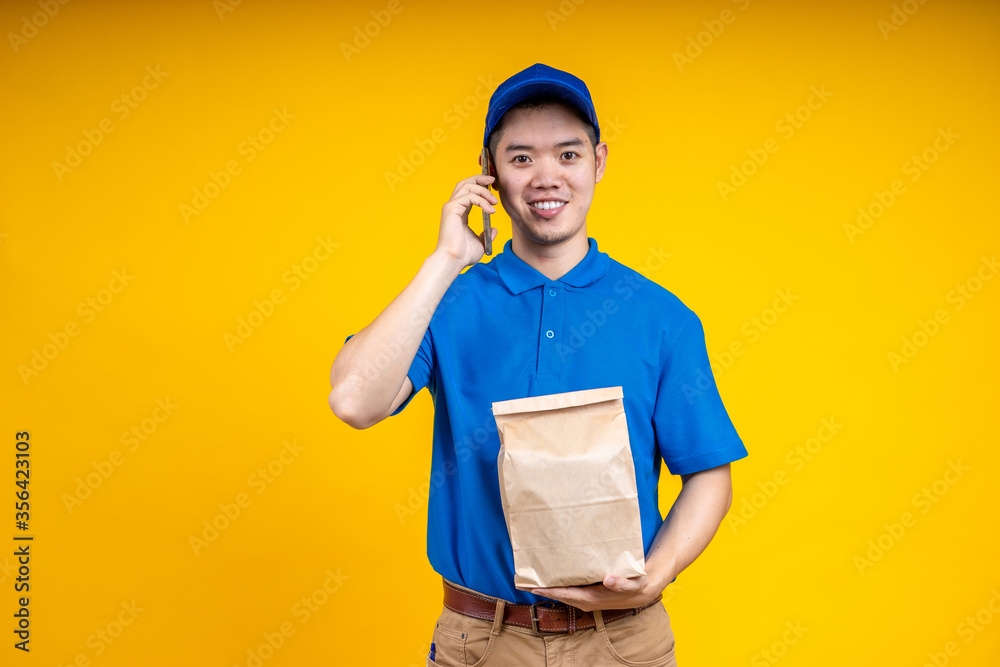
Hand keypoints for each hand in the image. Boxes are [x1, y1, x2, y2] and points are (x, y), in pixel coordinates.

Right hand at [434, 174, 497, 268]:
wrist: (453, 260)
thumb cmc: (463, 254)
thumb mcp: (480, 243)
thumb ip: (487, 234)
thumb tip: (495, 230)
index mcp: (459, 212)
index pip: (468, 192)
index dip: (480, 186)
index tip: (493, 186)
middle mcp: (453, 207)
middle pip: (465, 183)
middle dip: (480, 178)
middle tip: (493, 179)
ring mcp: (451, 206)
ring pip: (467, 186)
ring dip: (484, 191)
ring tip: (494, 201)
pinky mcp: (451, 209)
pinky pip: (469, 197)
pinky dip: (482, 201)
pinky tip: (490, 211)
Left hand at [531, 574, 660, 611]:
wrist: (642, 590)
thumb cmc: (636, 585)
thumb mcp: (633, 583)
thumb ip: (622, 583)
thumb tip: (609, 580)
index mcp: (593, 597)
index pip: (566, 595)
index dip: (549, 591)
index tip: (532, 587)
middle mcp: (586, 600)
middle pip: (559, 595)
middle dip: (542, 589)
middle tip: (523, 579)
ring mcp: (586, 597)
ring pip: (562, 592)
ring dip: (547, 586)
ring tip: (531, 576)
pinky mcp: (587, 593)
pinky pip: (568, 588)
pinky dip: (557, 583)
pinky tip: (550, 575)